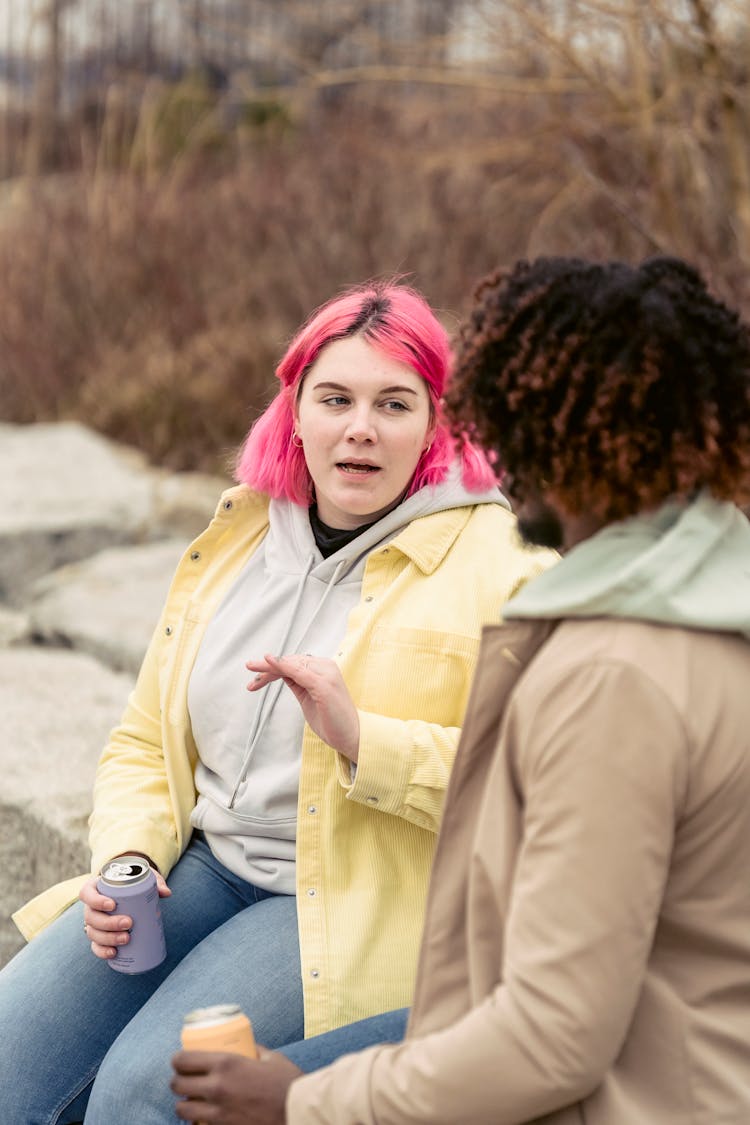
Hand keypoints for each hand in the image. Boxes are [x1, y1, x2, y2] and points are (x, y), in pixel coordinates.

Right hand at [80, 857, 170, 960]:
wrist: (129, 894)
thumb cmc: (132, 884)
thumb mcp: (141, 878)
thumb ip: (154, 882)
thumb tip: (166, 893)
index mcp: (95, 889)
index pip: (86, 894)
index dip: (96, 901)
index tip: (112, 905)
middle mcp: (90, 907)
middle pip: (91, 917)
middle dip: (108, 923)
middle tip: (128, 923)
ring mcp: (92, 923)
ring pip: (92, 933)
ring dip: (108, 938)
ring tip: (127, 938)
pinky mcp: (98, 937)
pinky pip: (95, 947)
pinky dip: (102, 951)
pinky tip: (114, 953)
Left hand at [171, 1047, 301, 1123]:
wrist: (299, 1113)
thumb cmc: (288, 1083)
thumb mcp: (271, 1058)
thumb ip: (254, 1051)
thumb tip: (247, 1047)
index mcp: (226, 1063)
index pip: (184, 1060)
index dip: (177, 1059)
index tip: (180, 1060)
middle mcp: (217, 1087)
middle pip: (177, 1085)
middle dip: (178, 1081)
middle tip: (185, 1080)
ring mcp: (218, 1113)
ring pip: (183, 1110)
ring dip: (185, 1104)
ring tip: (193, 1100)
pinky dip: (198, 1121)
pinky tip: (205, 1117)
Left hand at [247, 653, 360, 761]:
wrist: (353, 737)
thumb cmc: (333, 721)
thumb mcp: (309, 699)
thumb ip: (298, 684)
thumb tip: (282, 674)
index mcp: (323, 670)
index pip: (294, 663)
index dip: (273, 668)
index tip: (256, 678)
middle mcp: (326, 667)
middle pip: (290, 661)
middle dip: (267, 666)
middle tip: (249, 667)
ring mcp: (325, 675)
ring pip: (291, 664)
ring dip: (270, 666)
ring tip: (252, 668)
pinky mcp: (323, 685)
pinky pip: (298, 671)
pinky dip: (283, 665)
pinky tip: (270, 662)